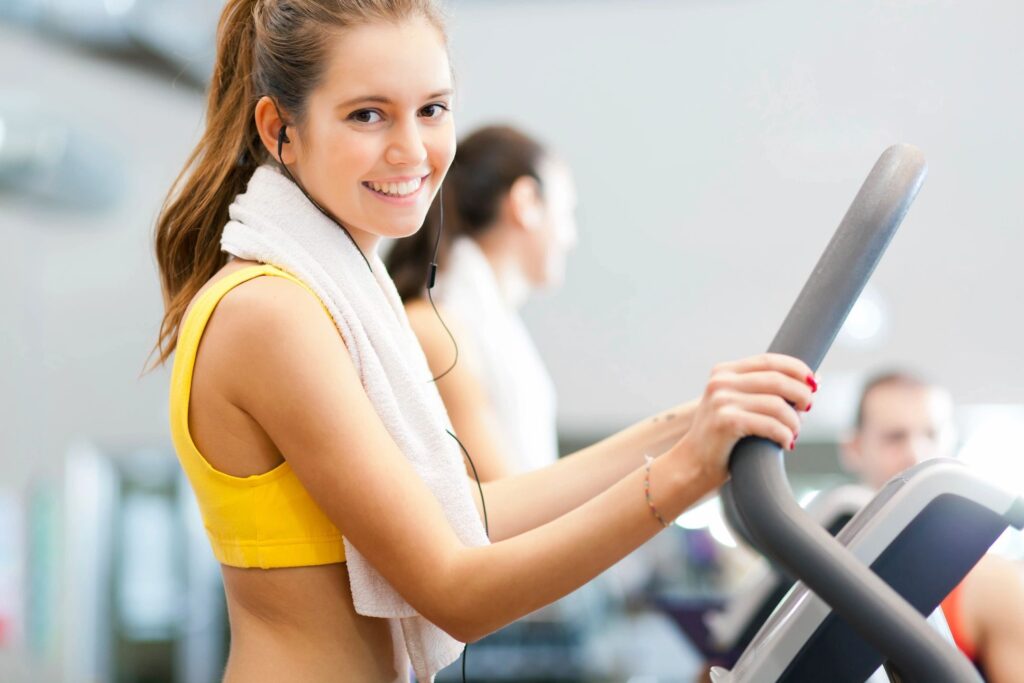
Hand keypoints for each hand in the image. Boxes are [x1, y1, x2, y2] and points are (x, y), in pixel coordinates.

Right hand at [670, 353, 815, 487]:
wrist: (693, 464)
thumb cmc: (722, 438)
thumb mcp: (741, 406)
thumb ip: (769, 391)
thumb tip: (814, 379)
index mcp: (723, 372)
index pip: (769, 360)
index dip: (797, 369)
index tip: (813, 384)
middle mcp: (720, 382)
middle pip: (777, 379)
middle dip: (801, 394)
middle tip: (808, 409)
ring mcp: (721, 401)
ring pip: (777, 404)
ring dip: (794, 421)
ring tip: (794, 433)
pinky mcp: (725, 421)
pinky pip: (770, 425)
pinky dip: (784, 435)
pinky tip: (786, 443)